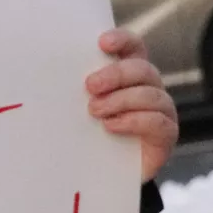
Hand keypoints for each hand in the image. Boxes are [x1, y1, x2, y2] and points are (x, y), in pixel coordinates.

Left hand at [86, 29, 178, 181]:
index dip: (122, 40)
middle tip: (90, 86)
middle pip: (142, 69)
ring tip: (95, 111)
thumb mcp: (77, 106)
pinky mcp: (166, 135)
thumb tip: (46, 70)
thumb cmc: (87, 132)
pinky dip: (133, 121)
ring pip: (150, 94)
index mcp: (128, 73)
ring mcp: (161, 110)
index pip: (133, 46)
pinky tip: (111, 126)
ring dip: (121, 100)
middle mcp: (148, 87)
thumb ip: (74, 88)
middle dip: (116, 74)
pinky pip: (158, 122)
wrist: (100, 172)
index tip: (102, 43)